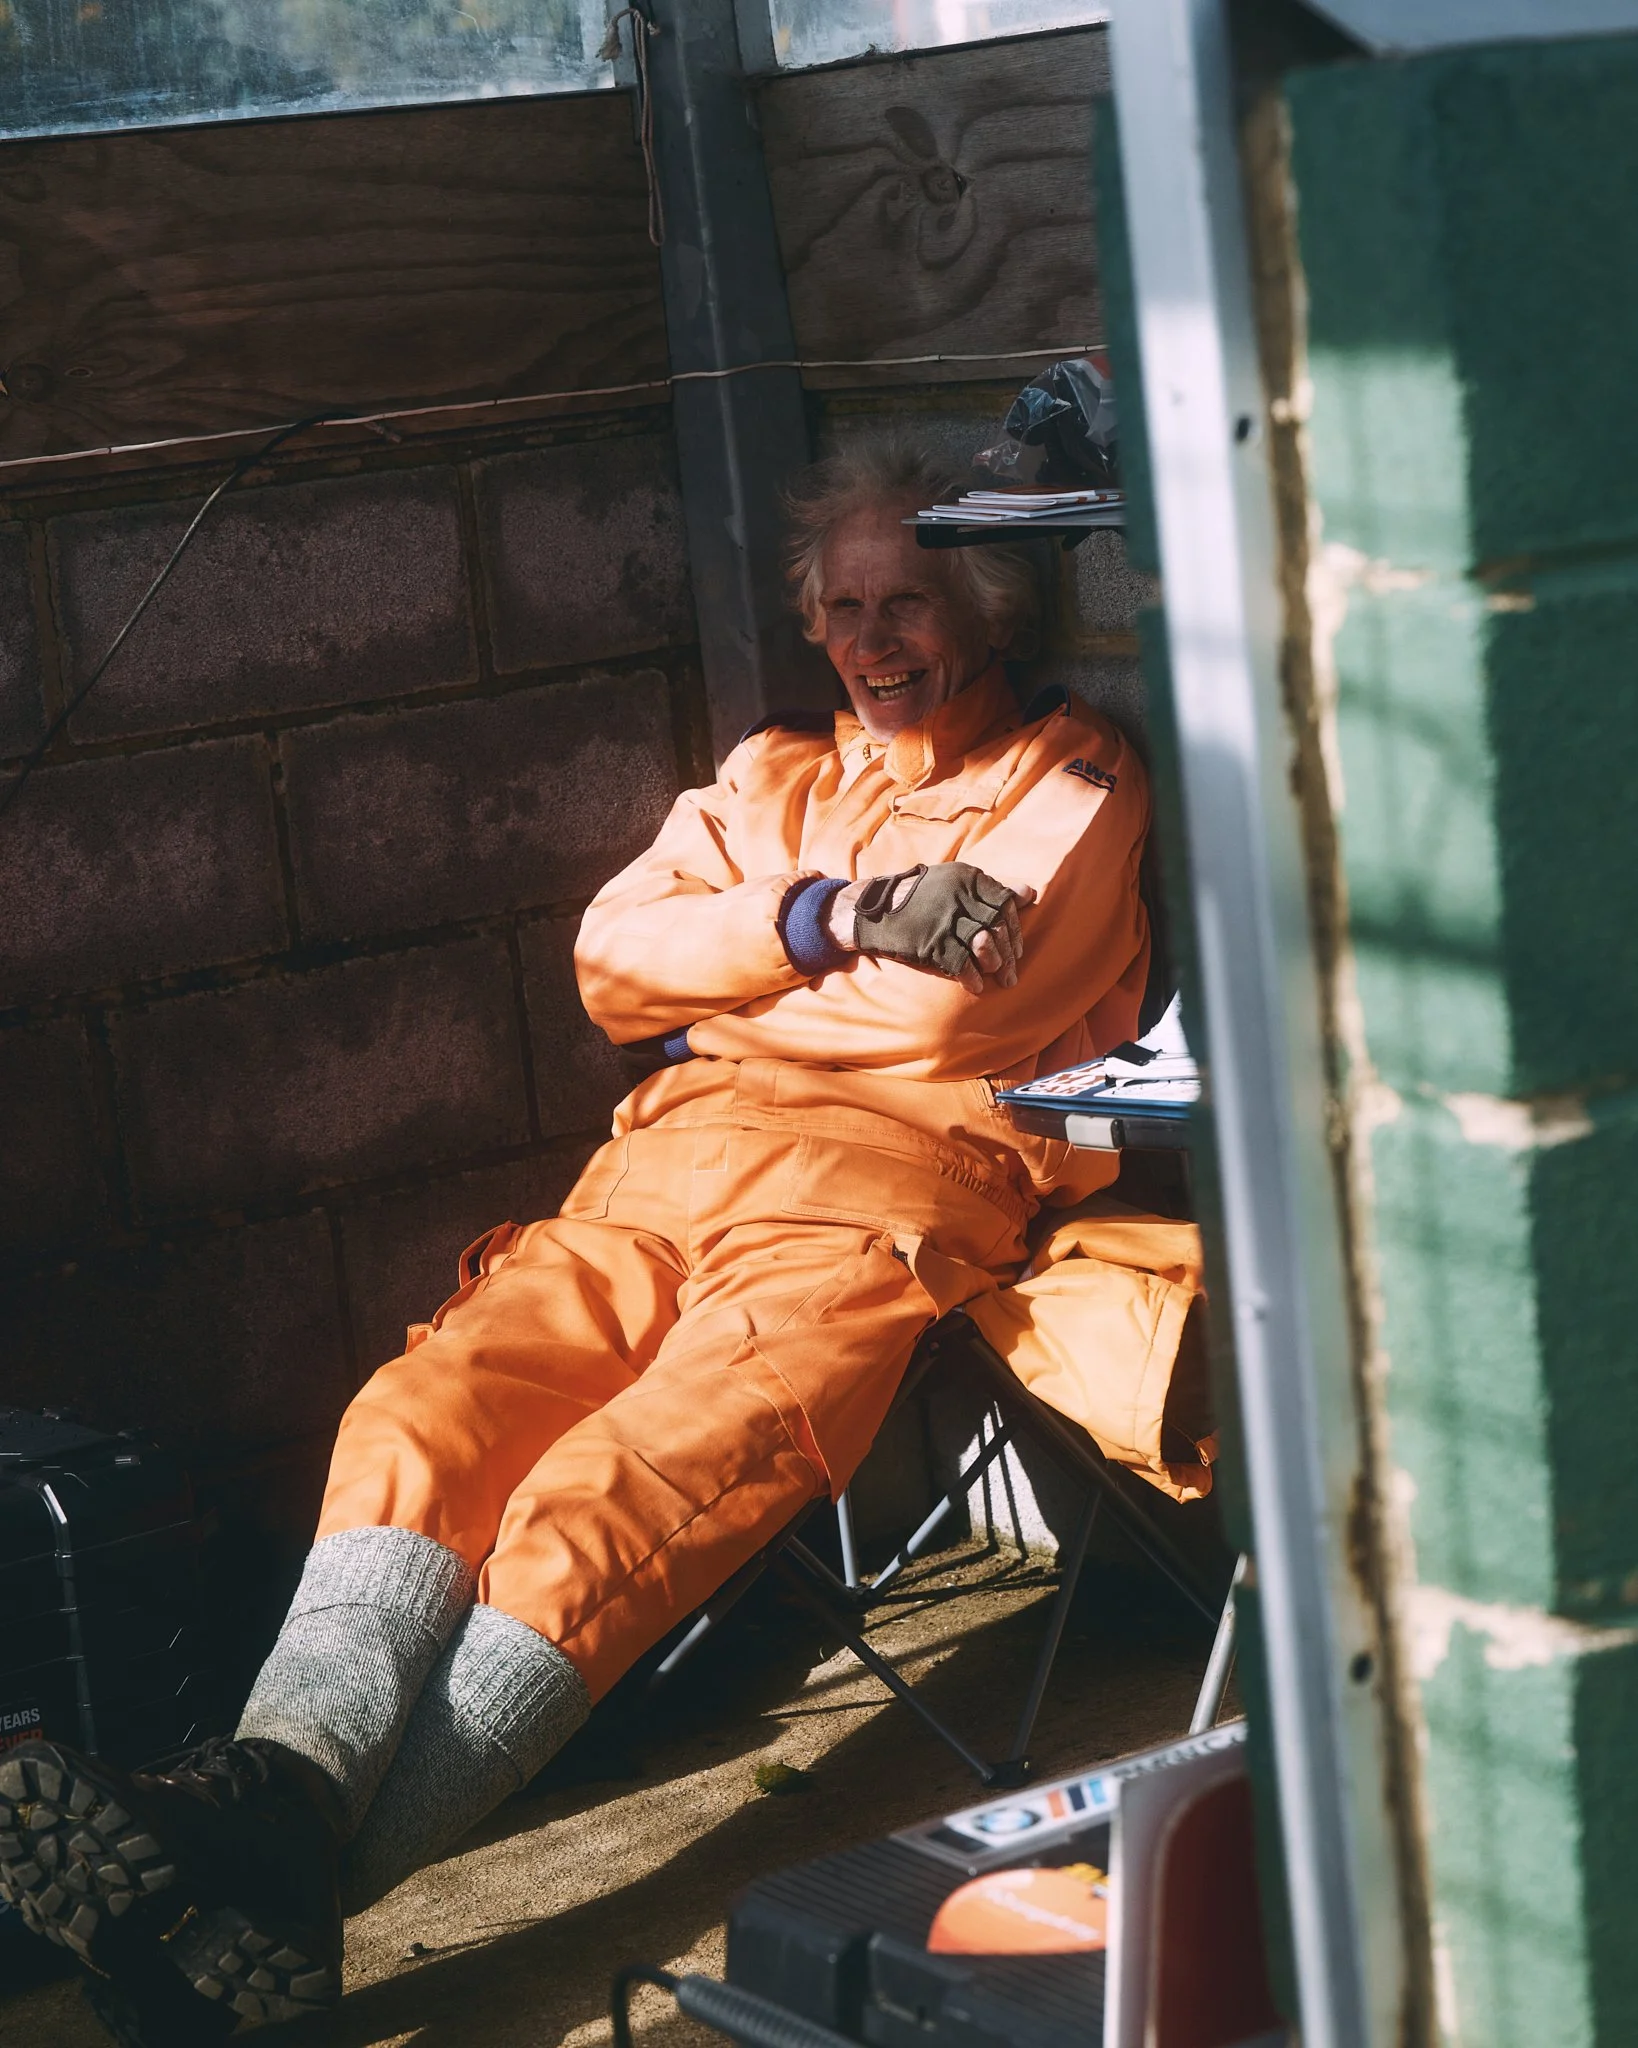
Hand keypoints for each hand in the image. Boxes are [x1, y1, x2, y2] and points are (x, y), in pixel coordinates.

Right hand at [826, 865, 1036, 995]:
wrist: (874, 909)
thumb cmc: (919, 896)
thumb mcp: (954, 881)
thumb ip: (990, 888)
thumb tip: (1029, 893)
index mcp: (967, 878)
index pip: (1005, 902)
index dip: (1015, 928)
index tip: (1017, 947)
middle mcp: (959, 896)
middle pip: (997, 926)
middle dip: (1009, 953)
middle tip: (1012, 972)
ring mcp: (945, 919)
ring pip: (984, 945)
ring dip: (995, 965)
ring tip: (1000, 978)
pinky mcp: (931, 941)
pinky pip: (961, 963)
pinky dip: (972, 977)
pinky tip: (976, 986)